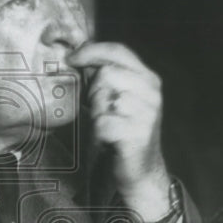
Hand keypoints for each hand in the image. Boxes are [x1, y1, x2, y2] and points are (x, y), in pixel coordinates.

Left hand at [67, 42, 172, 221]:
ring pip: (102, 97)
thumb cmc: (122, 133)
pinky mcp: (137, 133)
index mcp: (148, 79)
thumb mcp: (116, 99)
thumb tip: (78, 56)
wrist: (140, 172)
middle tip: (99, 110)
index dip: (92, 50)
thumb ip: (103, 78)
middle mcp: (151, 92)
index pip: (119, 50)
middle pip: (106, 73)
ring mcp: (147, 112)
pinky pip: (101, 122)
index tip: (71, 58)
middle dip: (93, 91)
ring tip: (106, 125)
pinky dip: (98, 132)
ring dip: (96, 113)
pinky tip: (108, 139)